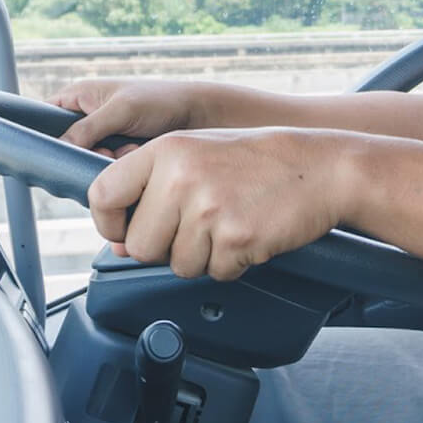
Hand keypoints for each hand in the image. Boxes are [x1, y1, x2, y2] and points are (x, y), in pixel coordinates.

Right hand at [52, 80, 203, 157]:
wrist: (199, 118)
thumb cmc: (161, 100)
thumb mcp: (121, 110)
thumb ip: (88, 128)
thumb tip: (60, 147)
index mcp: (79, 97)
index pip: (43, 118)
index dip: (42, 136)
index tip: (50, 152)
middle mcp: (86, 119)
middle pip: (63, 148)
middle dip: (83, 154)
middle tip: (104, 151)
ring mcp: (101, 140)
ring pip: (84, 163)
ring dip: (104, 163)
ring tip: (126, 150)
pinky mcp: (116, 158)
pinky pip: (104, 172)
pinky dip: (118, 169)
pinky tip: (134, 158)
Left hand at [87, 128, 350, 281]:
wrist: (320, 168)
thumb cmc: (257, 163)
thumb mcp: (197, 156)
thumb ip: (153, 191)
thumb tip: (120, 244)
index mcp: (166, 150)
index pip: (102, 194)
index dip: (109, 223)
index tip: (124, 232)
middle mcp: (182, 176)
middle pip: (140, 245)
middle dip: (165, 249)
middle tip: (198, 227)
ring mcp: (209, 208)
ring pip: (177, 265)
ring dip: (202, 256)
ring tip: (229, 224)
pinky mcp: (236, 238)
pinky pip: (215, 273)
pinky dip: (232, 264)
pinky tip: (249, 234)